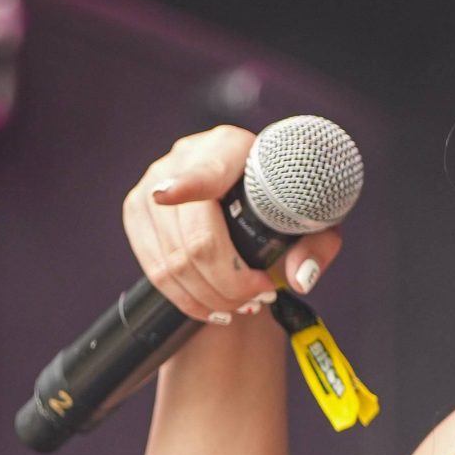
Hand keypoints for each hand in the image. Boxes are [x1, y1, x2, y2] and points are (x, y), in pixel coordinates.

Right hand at [121, 125, 342, 324]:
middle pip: (195, 237)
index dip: (186, 185)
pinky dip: (186, 298)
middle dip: (230, 282)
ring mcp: (154, 183)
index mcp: (229, 147)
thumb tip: (300, 277)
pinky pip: (155, 269)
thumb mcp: (314, 218)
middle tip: (259, 296)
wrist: (253, 188)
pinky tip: (212, 307)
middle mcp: (185, 157)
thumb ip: (317, 246)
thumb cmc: (285, 201)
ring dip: (211, 296)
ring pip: (174, 261)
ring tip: (243, 304)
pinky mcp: (137, 210)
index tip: (168, 196)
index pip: (205, 171)